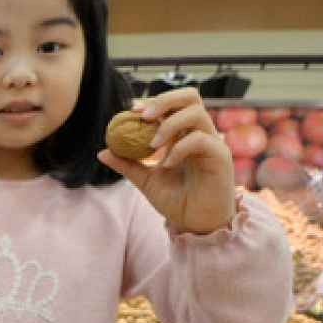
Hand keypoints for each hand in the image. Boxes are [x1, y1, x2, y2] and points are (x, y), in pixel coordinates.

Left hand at [97, 87, 235, 233]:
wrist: (196, 224)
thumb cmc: (176, 201)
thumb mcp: (146, 181)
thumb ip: (128, 164)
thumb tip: (102, 152)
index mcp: (185, 134)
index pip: (175, 103)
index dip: (154, 101)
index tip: (132, 109)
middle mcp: (201, 133)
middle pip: (191, 97)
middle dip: (164, 100)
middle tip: (142, 115)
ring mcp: (213, 143)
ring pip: (197, 114)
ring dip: (169, 124)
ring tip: (152, 145)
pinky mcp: (221, 157)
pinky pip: (201, 140)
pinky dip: (179, 148)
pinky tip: (167, 164)